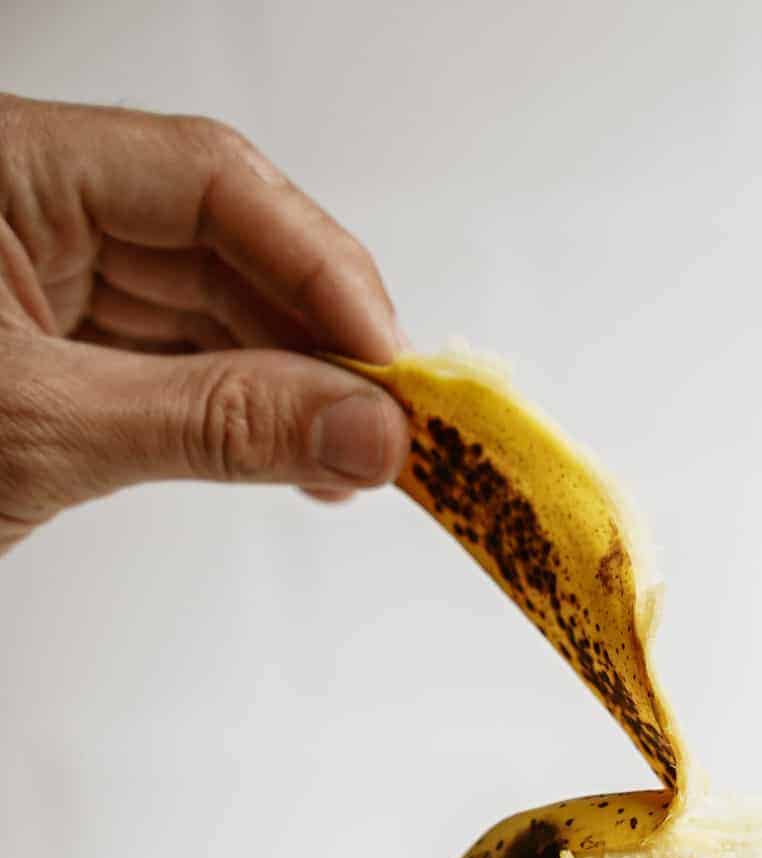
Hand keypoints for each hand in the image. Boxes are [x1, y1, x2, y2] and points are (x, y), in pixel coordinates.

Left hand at [0, 92, 409, 551]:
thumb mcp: (44, 431)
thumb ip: (216, 424)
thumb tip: (364, 431)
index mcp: (5, 166)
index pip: (206, 179)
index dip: (316, 264)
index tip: (387, 360)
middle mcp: (23, 203)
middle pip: (216, 237)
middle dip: (314, 331)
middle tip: (394, 422)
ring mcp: (31, 276)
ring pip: (198, 305)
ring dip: (286, 381)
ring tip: (352, 458)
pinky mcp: (37, 350)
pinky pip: (163, 359)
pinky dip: (232, 408)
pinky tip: (292, 452)